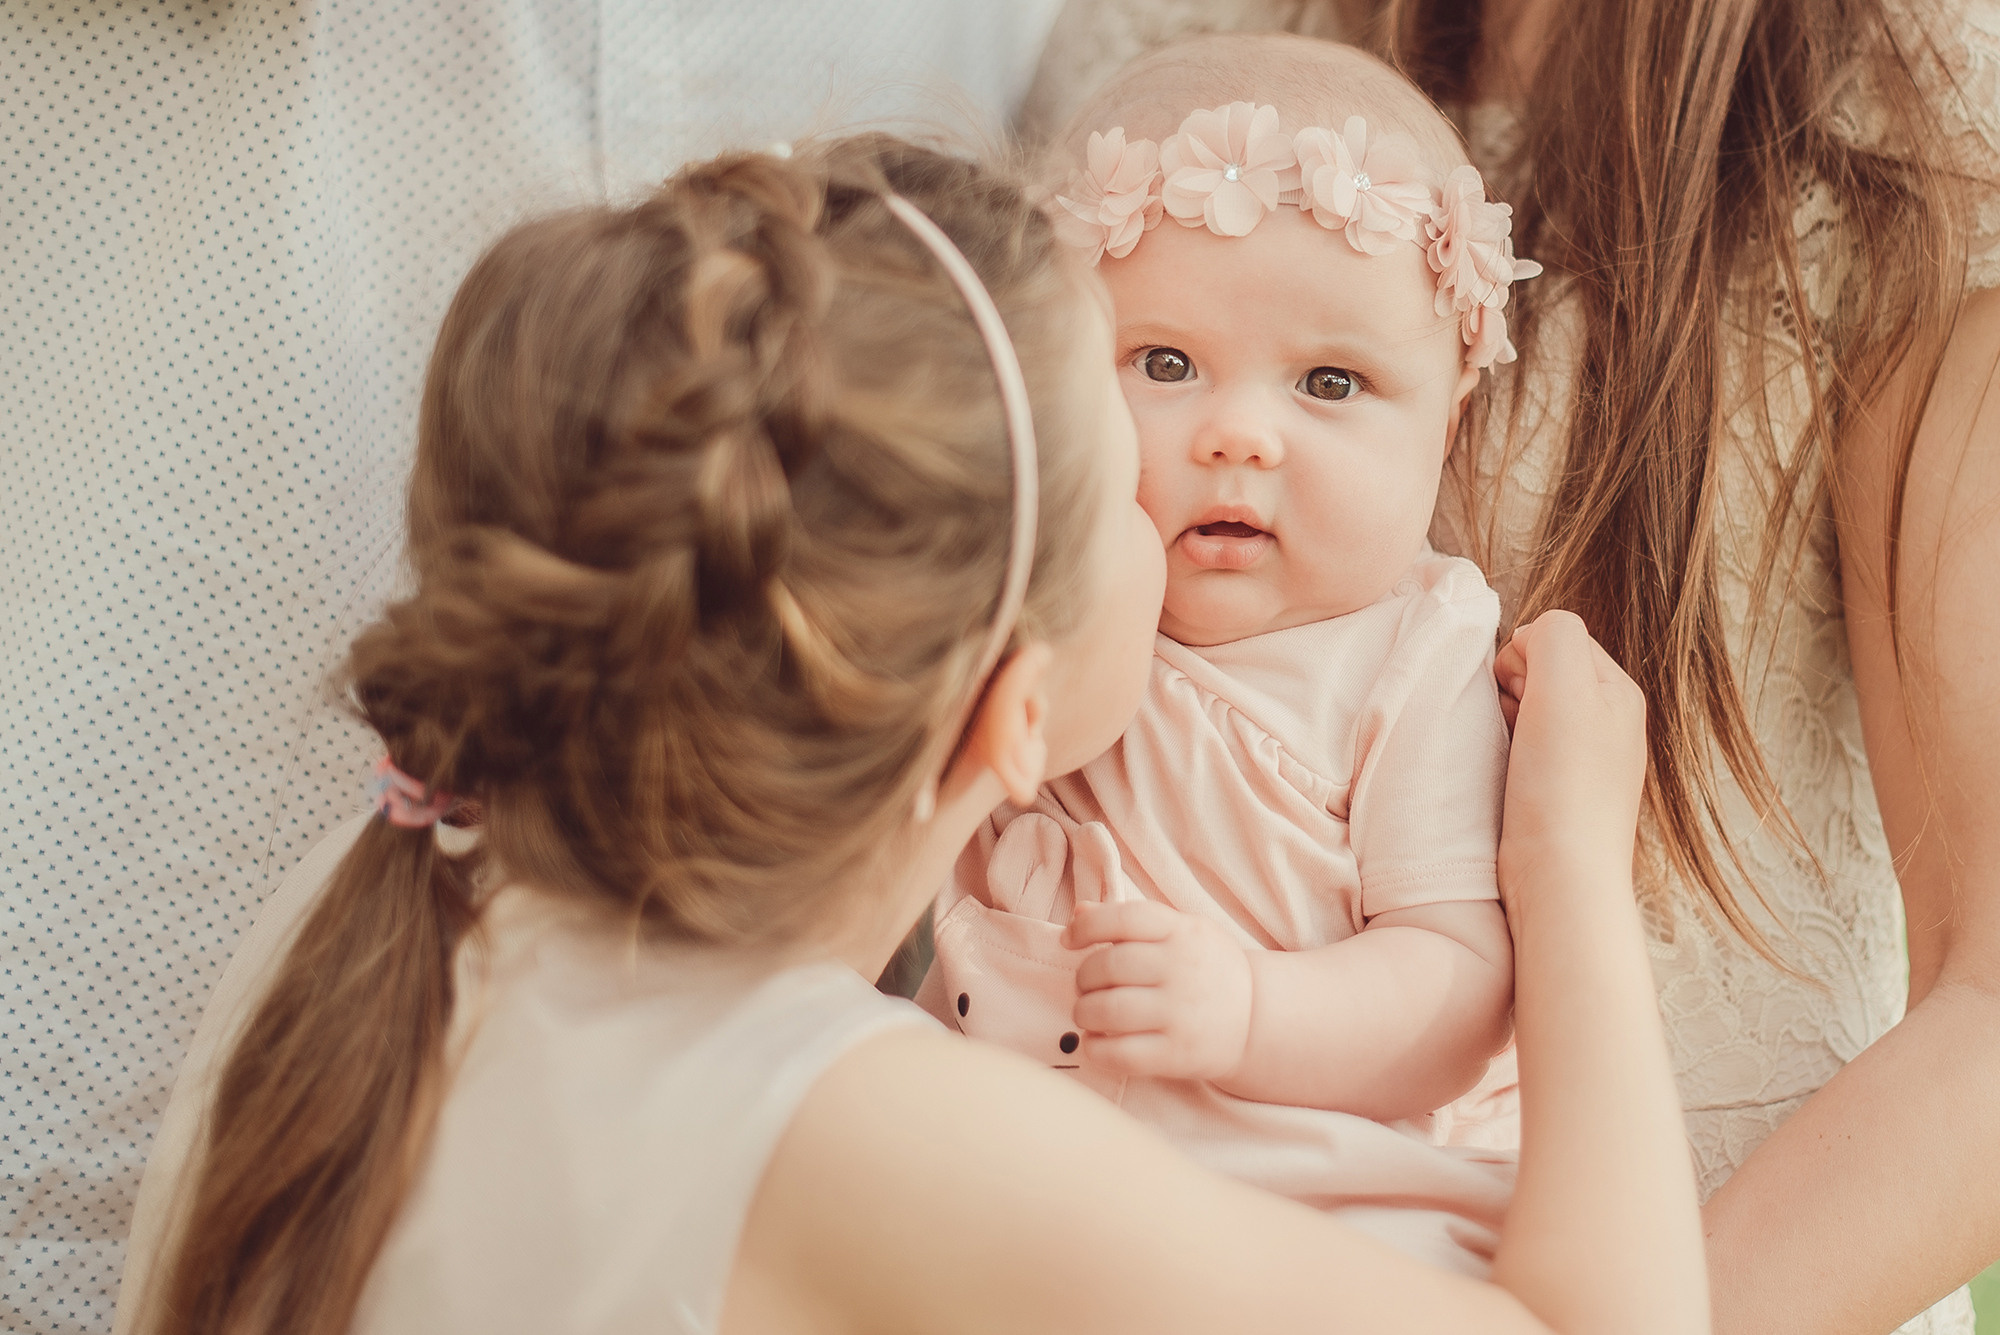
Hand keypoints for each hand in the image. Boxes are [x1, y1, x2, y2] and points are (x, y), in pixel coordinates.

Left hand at [1062, 899, 1254, 1080]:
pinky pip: (1120, 1053)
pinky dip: (1095, 1048)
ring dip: (1084, 1012)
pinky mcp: (1177, 1054)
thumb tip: (1079, 913)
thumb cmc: (1205, 969)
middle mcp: (1182, 969)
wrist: (1255, 1018)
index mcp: (1182, 931)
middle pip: (1108, 966)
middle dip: (1083, 977)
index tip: (1070, 940)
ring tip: (1088, 1013)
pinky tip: (1097, 1042)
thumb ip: (1130, 921)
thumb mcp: (1180, 931)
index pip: (1124, 918)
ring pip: (1107, 1010)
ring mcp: (1181, 1013)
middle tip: (1085, 986)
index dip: (1086, 927)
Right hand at [1492, 610, 1648, 912]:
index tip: (1511, 690)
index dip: (1521, 654)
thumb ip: (1552, 635)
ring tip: (1504, 750)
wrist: (1561, 878)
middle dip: (1511, 686)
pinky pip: (1526, 751)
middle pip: (1543, 673)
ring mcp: (1587, 762)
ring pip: (1530, 712)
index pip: (1557, 636)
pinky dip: (1507, 754)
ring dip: (1506, 720)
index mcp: (1618, 691)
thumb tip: (1530, 641)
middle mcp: (1610, 724)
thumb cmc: (1562, 785)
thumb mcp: (1563, 685)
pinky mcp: (1561, 796)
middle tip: (1508, 722)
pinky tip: (1505, 775)